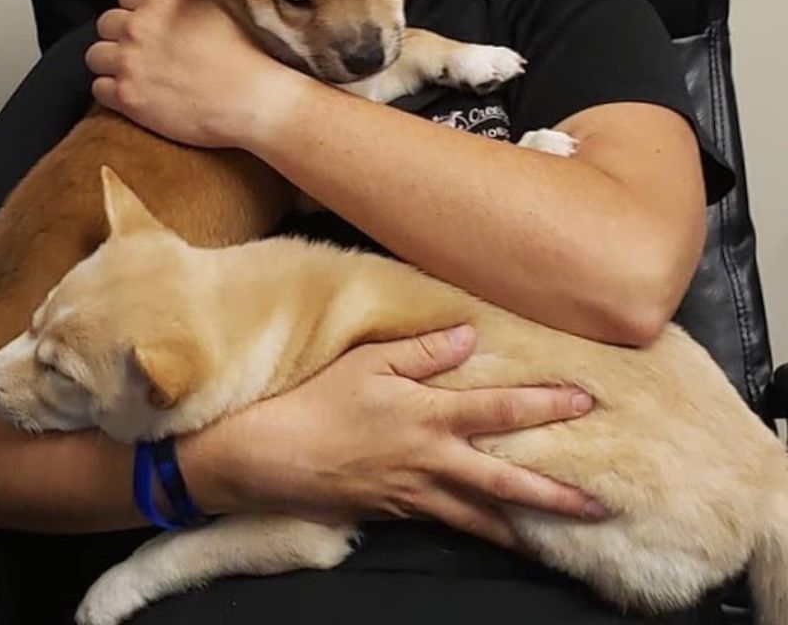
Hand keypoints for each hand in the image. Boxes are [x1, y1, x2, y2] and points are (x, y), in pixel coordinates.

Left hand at [85, 0, 302, 148]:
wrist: (252, 99)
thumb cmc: (245, 51)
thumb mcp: (222, 2)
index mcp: (159, 2)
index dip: (138, 10)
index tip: (151, 24)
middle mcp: (137, 29)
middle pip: (106, 24)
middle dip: (120, 35)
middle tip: (141, 50)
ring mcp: (129, 64)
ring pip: (95, 56)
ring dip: (111, 63)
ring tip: (133, 73)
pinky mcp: (127, 98)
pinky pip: (98, 89)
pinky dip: (111, 91)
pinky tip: (133, 94)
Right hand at [180, 327, 604, 549]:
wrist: (271, 456)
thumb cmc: (317, 399)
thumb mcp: (366, 360)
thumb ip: (422, 350)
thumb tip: (471, 335)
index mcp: (428, 417)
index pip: (501, 412)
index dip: (546, 406)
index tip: (586, 401)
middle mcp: (432, 462)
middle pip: (507, 485)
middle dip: (557, 496)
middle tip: (603, 507)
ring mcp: (416, 494)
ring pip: (483, 518)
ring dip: (527, 529)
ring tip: (563, 539)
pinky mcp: (397, 512)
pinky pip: (450, 524)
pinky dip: (482, 531)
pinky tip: (496, 533)